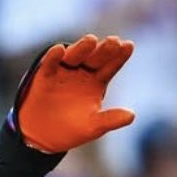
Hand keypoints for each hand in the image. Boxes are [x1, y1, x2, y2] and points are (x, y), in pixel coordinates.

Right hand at [13, 34, 134, 153]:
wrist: (44, 136)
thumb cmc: (72, 129)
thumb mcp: (93, 126)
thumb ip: (111, 119)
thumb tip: (132, 116)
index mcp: (97, 81)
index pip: (110, 66)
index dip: (119, 57)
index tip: (129, 46)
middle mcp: (82, 72)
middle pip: (95, 58)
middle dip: (104, 50)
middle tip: (113, 41)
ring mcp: (63, 71)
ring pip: (74, 56)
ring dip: (82, 48)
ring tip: (91, 40)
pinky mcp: (45, 75)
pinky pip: (50, 64)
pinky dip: (53, 57)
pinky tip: (59, 50)